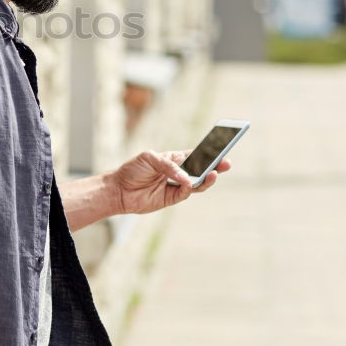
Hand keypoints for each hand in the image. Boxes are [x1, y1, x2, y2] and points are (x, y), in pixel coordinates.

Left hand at [111, 150, 231, 215]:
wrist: (118, 189)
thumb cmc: (133, 170)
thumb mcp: (150, 158)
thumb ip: (169, 166)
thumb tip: (186, 178)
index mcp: (174, 159)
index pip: (195, 154)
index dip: (209, 152)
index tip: (222, 146)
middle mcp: (178, 172)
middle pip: (201, 169)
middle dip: (215, 166)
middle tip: (227, 163)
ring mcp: (176, 186)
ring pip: (197, 183)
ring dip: (207, 179)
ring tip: (214, 173)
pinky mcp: (171, 198)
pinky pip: (185, 193)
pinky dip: (189, 188)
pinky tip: (191, 183)